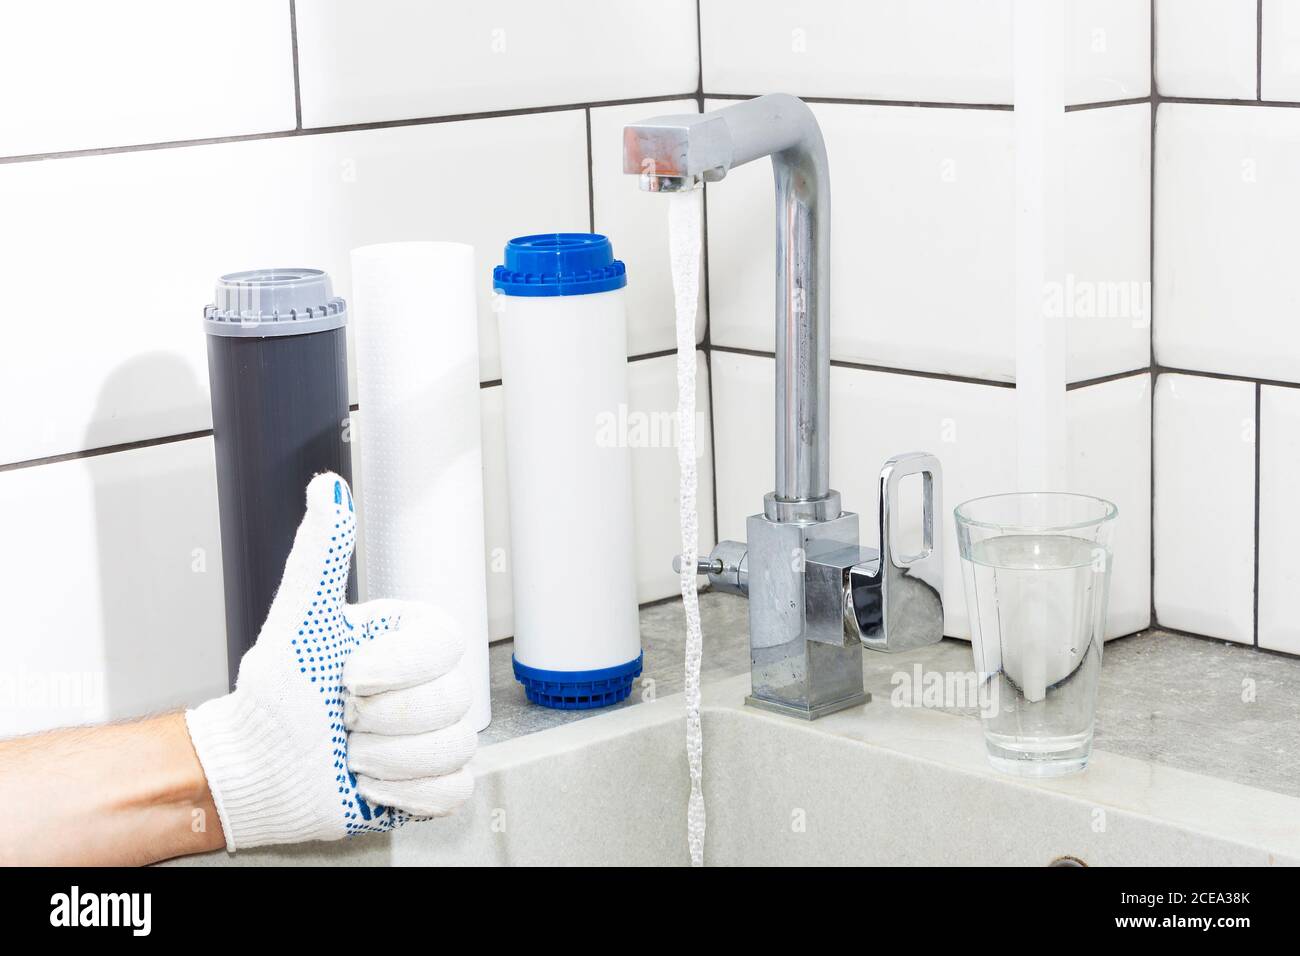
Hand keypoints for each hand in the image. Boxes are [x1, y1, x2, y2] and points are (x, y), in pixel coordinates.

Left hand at [185, 473, 475, 850]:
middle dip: (385, 720)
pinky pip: (453, 789)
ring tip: (352, 752)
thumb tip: (327, 488)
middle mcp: (433, 684)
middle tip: (344, 717)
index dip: (399, 668)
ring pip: (454, 748)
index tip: (350, 675)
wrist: (258, 769)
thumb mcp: (298, 620)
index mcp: (413, 641)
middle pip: (455, 701)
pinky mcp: (434, 782)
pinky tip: (372, 782)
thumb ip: (320, 554)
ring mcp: (438, 734)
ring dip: (388, 759)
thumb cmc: (274, 697)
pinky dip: (406, 794)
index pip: (449, 644)